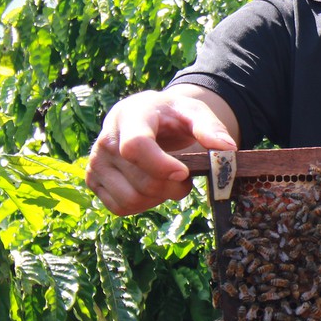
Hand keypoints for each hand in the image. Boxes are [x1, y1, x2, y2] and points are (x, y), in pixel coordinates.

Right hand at [85, 88, 237, 215]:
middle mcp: (106, 139)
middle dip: (172, 187)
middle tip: (186, 176)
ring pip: (131, 199)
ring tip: (169, 181)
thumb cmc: (172, 115)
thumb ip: (211, 127)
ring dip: (159, 198)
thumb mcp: (194, 112)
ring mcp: (96, 162)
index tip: (184, 172)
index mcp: (130, 116)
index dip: (161, 166)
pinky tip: (152, 188)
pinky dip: (143, 205)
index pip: (136, 146)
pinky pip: (120, 208)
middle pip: (141, 181)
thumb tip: (227, 149)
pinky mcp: (93, 181)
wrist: (148, 117)